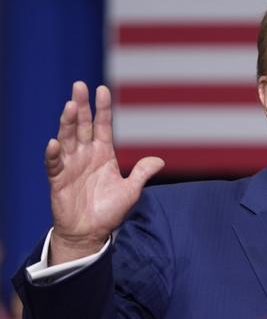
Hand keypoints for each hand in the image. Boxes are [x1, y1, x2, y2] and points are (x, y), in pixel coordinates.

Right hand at [46, 81, 164, 264]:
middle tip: (79, 85)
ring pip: (68, 138)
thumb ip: (142, 173)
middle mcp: (86, 155)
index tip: (103, 89)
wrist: (90, 232)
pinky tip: (54, 143)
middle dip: (82, 106)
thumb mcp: (131, 190)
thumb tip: (160, 160)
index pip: (102, 126)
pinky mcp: (58, 179)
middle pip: (82, 125)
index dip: (102, 108)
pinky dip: (54, 153)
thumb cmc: (109, 210)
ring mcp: (71, 165)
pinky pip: (55, 163)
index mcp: (103, 154)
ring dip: (68, 123)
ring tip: (70, 107)